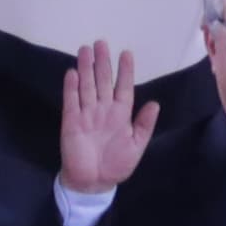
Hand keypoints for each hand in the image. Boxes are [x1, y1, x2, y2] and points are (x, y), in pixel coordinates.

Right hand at [57, 43, 161, 199]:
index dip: (125, 71)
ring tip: (85, 50)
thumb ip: (144, 125)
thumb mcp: (137, 146)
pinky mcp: (71, 121)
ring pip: (87, 86)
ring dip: (86, 68)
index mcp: (121, 114)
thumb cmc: (117, 165)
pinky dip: (72, 88)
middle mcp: (103, 109)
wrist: (93, 182)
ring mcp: (86, 114)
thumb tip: (155, 104)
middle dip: (102, 62)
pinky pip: (71, 101)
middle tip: (101, 42)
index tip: (126, 53)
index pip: (123, 87)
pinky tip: (73, 73)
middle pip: (103, 81)